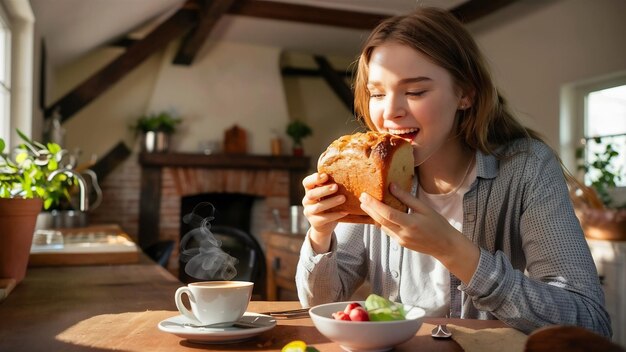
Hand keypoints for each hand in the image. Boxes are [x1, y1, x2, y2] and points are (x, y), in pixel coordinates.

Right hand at [301, 173, 346, 252]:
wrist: (325, 225)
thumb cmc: (329, 204)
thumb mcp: (328, 194)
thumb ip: (331, 185)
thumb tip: (346, 174)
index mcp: (309, 191)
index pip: (307, 182)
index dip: (314, 179)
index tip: (325, 176)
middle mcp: (307, 201)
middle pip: (312, 194)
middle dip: (324, 190)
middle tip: (336, 187)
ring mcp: (309, 212)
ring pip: (318, 207)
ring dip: (331, 202)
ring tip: (343, 198)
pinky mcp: (315, 222)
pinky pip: (324, 218)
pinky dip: (335, 215)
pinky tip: (345, 212)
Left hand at [359, 183, 479, 282]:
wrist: (445, 246)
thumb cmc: (438, 224)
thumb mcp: (424, 208)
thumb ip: (406, 198)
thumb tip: (391, 186)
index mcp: (410, 224)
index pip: (387, 213)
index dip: (374, 204)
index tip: (365, 195)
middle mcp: (403, 234)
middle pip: (380, 220)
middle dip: (369, 208)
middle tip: (361, 197)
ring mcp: (401, 240)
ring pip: (382, 226)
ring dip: (373, 215)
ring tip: (366, 204)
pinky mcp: (400, 243)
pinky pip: (387, 231)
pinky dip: (381, 221)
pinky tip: (378, 214)